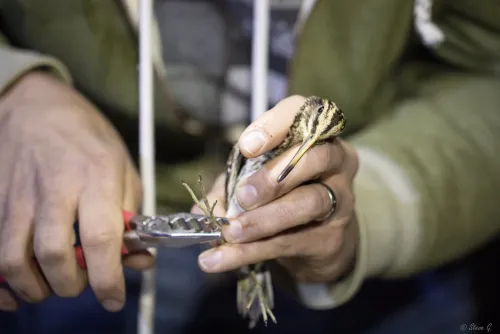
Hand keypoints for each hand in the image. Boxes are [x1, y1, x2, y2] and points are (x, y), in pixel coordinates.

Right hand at [0, 72, 153, 311]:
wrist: (34, 107)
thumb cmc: (88, 137)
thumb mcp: (124, 167)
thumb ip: (132, 216)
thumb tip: (139, 260)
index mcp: (95, 177)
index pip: (101, 238)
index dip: (107, 277)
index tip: (113, 298)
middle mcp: (54, 189)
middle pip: (54, 255)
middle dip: (70, 285)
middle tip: (81, 284)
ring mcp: (18, 197)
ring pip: (14, 259)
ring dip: (34, 287)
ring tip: (52, 285)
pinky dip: (1, 280)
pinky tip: (17, 285)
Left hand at [193, 95, 358, 283]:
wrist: (319, 240)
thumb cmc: (285, 195)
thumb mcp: (257, 180)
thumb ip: (231, 186)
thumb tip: (199, 208)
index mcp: (316, 134)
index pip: (304, 113)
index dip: (276, 125)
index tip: (246, 146)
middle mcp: (336, 161)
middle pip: (316, 157)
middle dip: (276, 176)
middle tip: (243, 196)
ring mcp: (340, 200)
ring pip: (308, 203)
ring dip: (265, 218)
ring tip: (231, 232)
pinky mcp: (332, 238)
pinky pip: (290, 241)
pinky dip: (251, 250)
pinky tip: (219, 259)